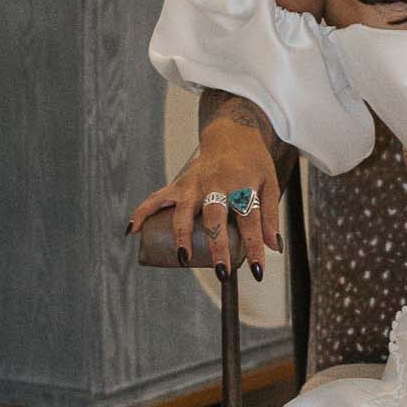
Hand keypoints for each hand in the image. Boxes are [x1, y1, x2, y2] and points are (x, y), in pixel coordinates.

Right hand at [130, 117, 279, 277]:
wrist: (232, 134)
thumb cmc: (252, 163)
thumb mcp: (269, 184)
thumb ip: (270, 216)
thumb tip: (274, 248)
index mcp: (242, 184)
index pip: (250, 219)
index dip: (255, 246)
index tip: (258, 271)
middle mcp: (215, 185)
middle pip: (215, 218)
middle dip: (217, 246)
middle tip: (222, 272)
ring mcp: (193, 184)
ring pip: (184, 212)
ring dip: (181, 236)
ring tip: (183, 259)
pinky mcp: (179, 184)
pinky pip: (157, 198)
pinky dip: (142, 212)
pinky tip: (133, 230)